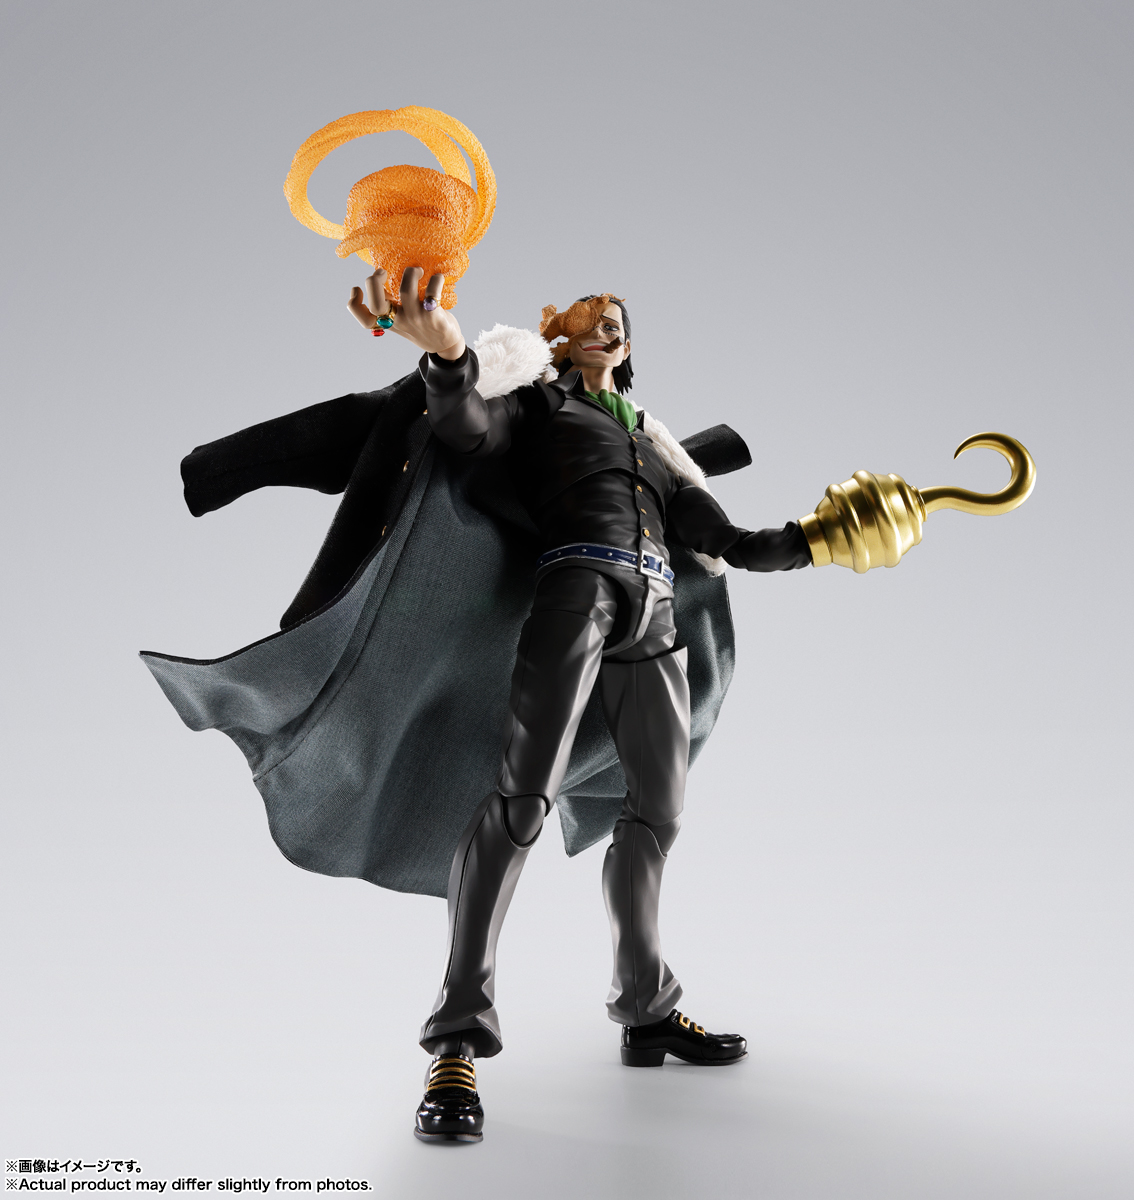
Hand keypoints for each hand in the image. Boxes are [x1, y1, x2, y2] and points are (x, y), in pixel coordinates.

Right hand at [347, 267, 465, 359]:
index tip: (357, 289)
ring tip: (417, 271)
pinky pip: (432, 292)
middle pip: (376, 304)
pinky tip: (437, 278)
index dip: (354, 304)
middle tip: (383, 272)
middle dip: (374, 280)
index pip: (364, 319)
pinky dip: (436, 280)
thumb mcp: (401, 320)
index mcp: (388, 322)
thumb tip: (379, 281)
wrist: (445, 344)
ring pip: (405, 290)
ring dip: (410, 272)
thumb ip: (390, 305)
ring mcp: (415, 319)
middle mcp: (399, 322)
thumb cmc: (421, 326)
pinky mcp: (433, 316)